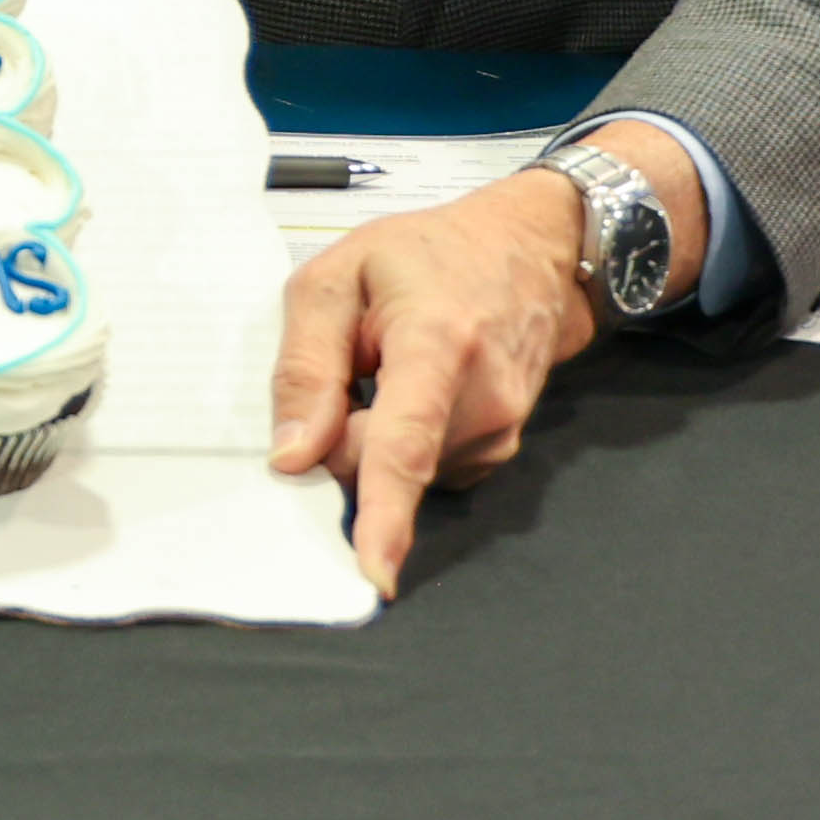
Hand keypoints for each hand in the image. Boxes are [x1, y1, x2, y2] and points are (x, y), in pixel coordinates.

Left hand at [265, 121, 695, 591]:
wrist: (529, 248)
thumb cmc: (428, 254)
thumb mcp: (338, 277)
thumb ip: (306, 366)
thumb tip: (290, 457)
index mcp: (437, 345)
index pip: (405, 444)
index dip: (386, 513)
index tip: (375, 571)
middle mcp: (483, 398)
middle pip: (376, 464)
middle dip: (341, 430)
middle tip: (352, 362)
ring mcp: (501, 429)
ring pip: (399, 472)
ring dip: (375, 431)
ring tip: (394, 363)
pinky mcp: (501, 448)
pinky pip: (424, 469)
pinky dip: (406, 440)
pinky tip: (419, 387)